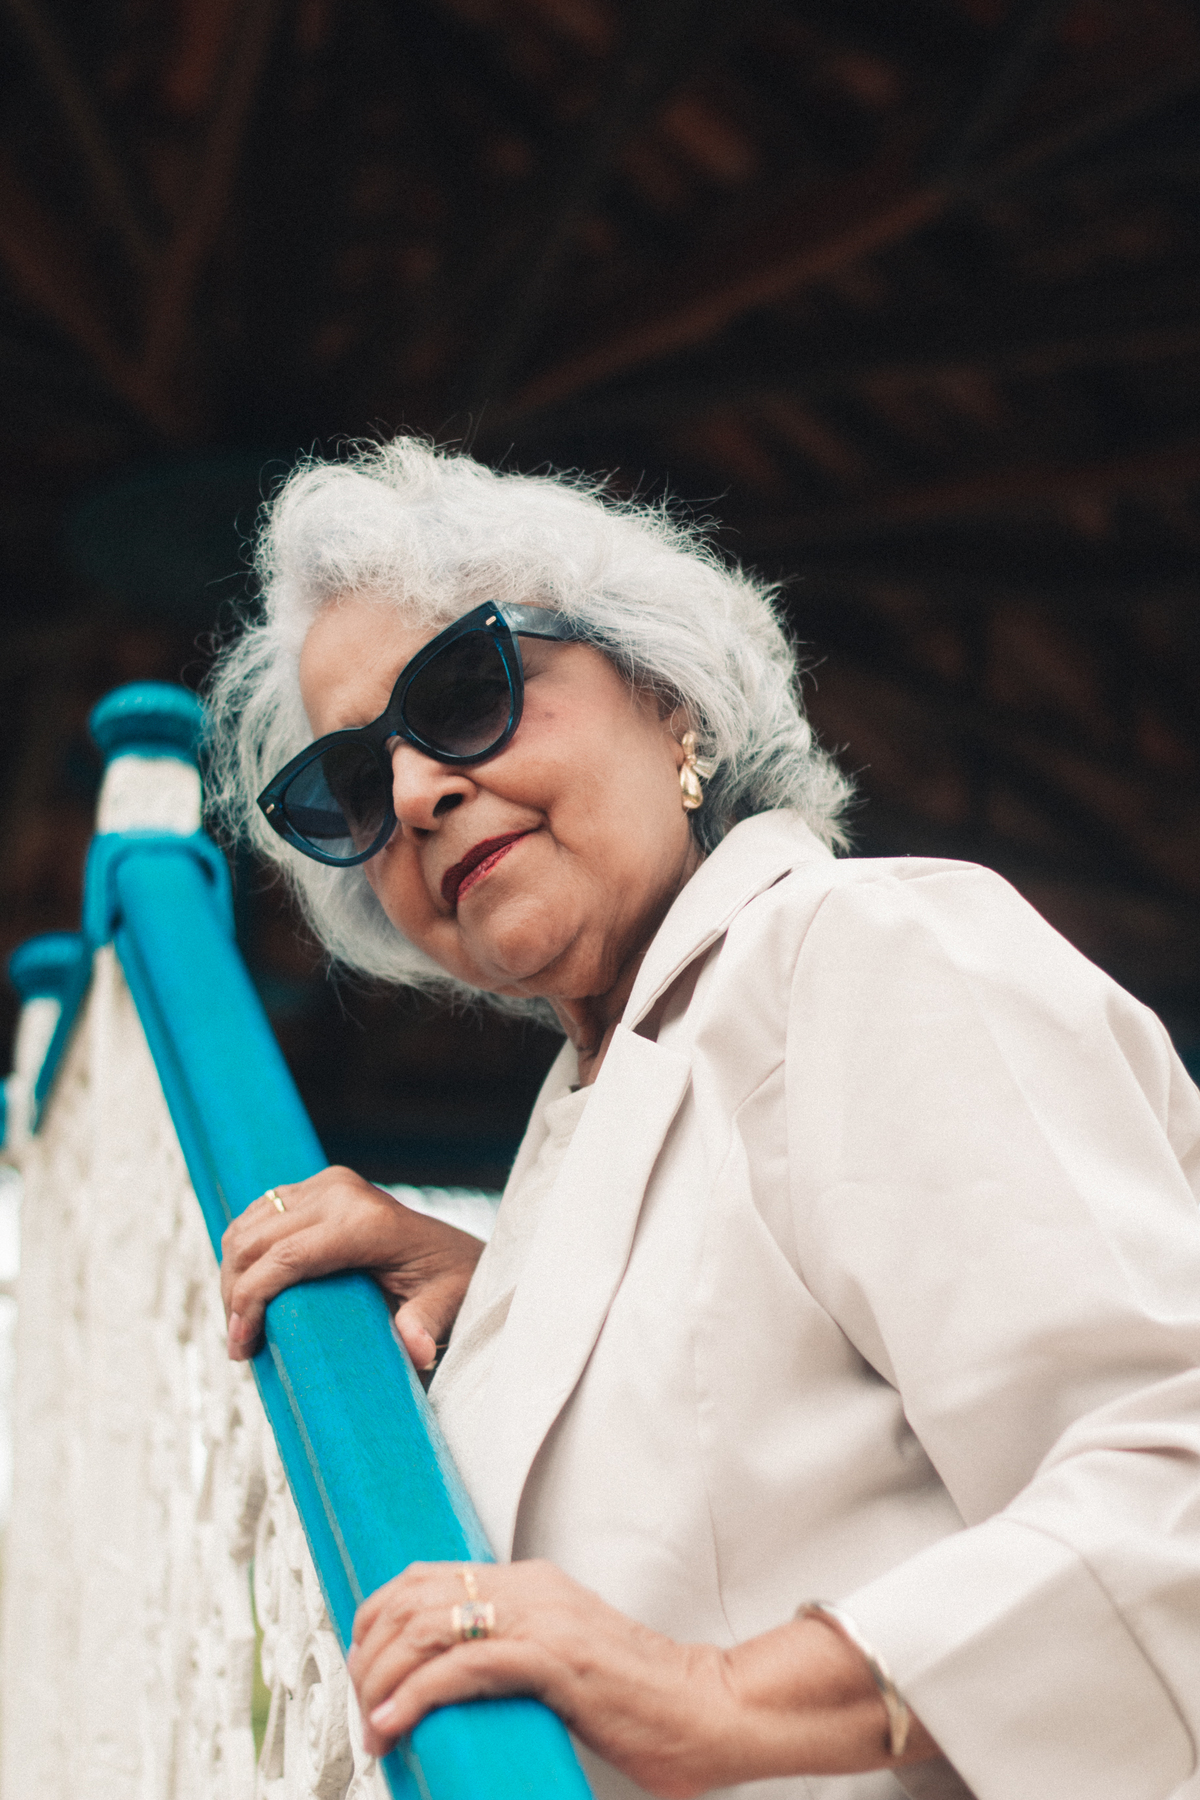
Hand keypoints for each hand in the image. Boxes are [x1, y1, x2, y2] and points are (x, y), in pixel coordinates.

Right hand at [219, 1168, 483, 1370]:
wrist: (456, 1254)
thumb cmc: (451, 1284)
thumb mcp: (445, 1306)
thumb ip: (426, 1326)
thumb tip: (415, 1350)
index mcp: (365, 1221)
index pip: (283, 1258)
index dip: (249, 1302)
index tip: (241, 1348)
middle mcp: (340, 1193)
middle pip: (255, 1242)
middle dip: (234, 1297)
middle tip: (239, 1347)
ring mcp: (326, 1185)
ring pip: (247, 1228)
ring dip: (234, 1277)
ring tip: (241, 1326)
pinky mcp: (317, 1187)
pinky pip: (259, 1217)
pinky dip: (244, 1255)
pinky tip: (250, 1293)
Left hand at [346, 1561, 939, 1797]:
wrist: (711, 1711)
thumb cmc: (645, 1702)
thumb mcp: (564, 1664)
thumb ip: (516, 1659)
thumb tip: (455, 1687)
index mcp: (533, 1584)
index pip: (427, 1577)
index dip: (377, 1617)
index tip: (362, 1665)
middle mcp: (532, 1590)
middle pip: (413, 1595)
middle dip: (369, 1651)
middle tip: (363, 1703)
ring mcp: (543, 1621)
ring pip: (427, 1626)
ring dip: (383, 1677)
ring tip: (373, 1722)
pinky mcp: (554, 1660)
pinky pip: (462, 1667)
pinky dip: (415, 1696)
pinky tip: (397, 1724)